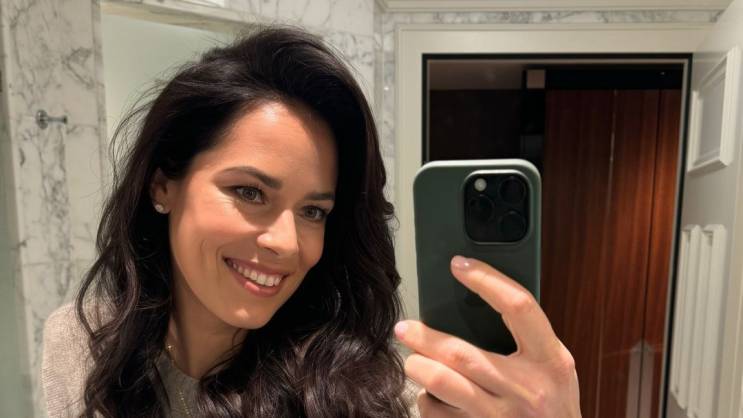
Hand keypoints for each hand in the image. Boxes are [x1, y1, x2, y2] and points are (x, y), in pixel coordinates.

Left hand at [395, 256, 580, 417]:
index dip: (486, 280)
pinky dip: (427, 400)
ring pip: (442, 384)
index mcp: (551, 362)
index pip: (519, 307)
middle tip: (404, 328)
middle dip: (425, 338)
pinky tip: (431, 395)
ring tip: (413, 361)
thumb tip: (475, 299)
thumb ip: (526, 340)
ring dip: (418, 368)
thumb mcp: (553, 369)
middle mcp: (528, 390)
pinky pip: (438, 414)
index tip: (459, 264)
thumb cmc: (552, 407)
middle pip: (462, 354)